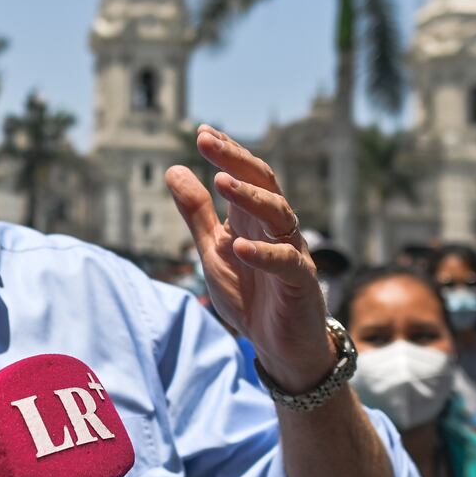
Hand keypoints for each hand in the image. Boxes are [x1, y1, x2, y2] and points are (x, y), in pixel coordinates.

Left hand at [166, 125, 332, 391]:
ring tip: (221, 183)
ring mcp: (292, 252)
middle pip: (263, 183)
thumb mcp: (213, 250)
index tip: (201, 131)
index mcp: (253, 218)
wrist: (279, 345)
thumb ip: (196, 214)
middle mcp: (276, 228)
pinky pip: (287, 262)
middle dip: (235, 161)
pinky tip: (240, 245)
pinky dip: (263, 253)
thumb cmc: (249, 294)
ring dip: (250, 198)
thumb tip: (174, 170)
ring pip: (278, 215)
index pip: (244, 176)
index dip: (225, 154)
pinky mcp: (301, 283)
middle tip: (208, 140)